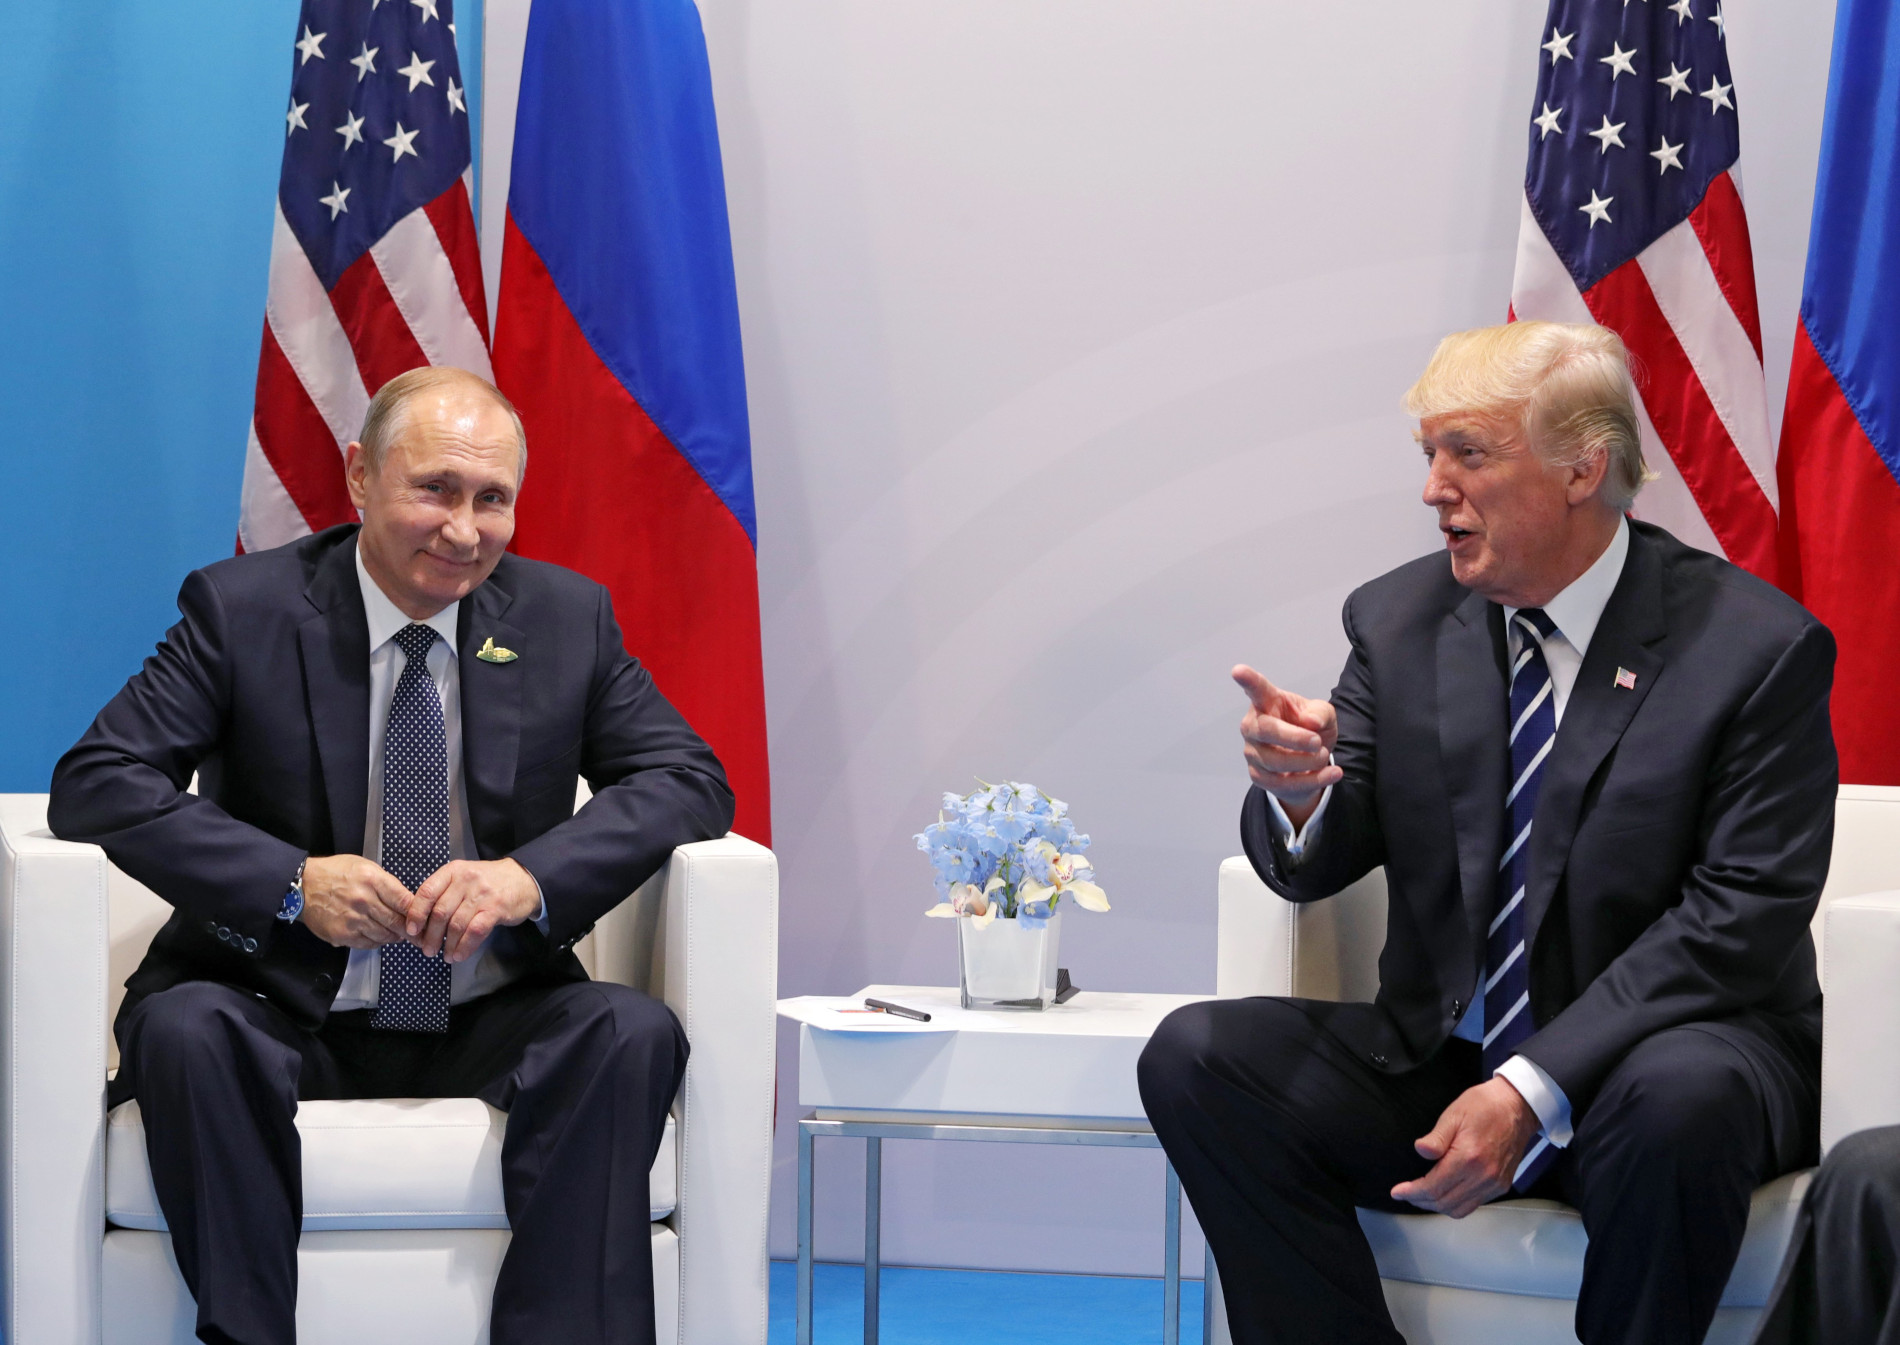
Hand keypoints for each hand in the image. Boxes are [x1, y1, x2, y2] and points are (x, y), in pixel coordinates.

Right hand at [299, 854, 411, 948]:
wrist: (303, 885)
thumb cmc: (335, 873)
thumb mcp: (365, 867)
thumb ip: (386, 884)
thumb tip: (407, 901)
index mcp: (372, 880)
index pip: (404, 901)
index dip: (418, 913)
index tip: (425, 919)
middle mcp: (364, 900)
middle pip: (397, 921)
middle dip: (411, 930)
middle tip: (419, 935)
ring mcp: (352, 919)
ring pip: (384, 935)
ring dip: (395, 936)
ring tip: (400, 934)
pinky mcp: (342, 934)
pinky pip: (368, 943)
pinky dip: (378, 942)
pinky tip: (380, 936)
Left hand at [405, 858, 542, 963]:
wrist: (524, 878)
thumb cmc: (488, 882)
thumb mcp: (463, 878)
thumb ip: (444, 893)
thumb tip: (421, 921)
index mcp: (453, 871)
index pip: (427, 892)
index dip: (416, 914)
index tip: (412, 931)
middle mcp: (466, 880)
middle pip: (440, 912)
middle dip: (431, 935)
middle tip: (427, 950)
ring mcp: (482, 894)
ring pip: (456, 924)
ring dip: (448, 945)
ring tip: (445, 956)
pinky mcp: (496, 908)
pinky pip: (475, 931)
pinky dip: (465, 946)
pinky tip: (459, 955)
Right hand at [1232, 664, 1341, 826]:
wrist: (1311, 761)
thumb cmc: (1311, 729)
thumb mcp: (1324, 715)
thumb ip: (1320, 714)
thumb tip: (1309, 722)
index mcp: (1267, 702)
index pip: (1256, 690)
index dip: (1248, 680)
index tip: (1238, 671)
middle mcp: (1254, 726)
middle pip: (1265, 730)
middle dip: (1294, 739)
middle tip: (1316, 742)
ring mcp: (1253, 752)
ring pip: (1275, 761)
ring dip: (1307, 761)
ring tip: (1323, 754)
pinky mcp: (1259, 776)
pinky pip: (1283, 784)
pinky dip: (1312, 780)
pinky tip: (1332, 774)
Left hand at [1390, 1077, 1541, 1217]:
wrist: (1517, 1107)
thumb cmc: (1485, 1106)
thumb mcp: (1454, 1114)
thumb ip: (1436, 1138)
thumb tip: (1420, 1151)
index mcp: (1468, 1158)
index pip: (1434, 1187)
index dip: (1412, 1192)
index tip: (1397, 1192)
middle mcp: (1483, 1176)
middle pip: (1444, 1202)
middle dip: (1420, 1201)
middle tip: (1406, 1193)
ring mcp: (1494, 1184)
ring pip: (1459, 1209)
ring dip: (1437, 1206)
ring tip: (1421, 1196)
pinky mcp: (1501, 1185)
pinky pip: (1474, 1205)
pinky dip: (1455, 1205)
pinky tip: (1444, 1194)